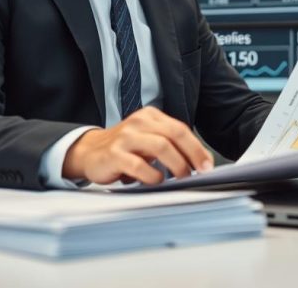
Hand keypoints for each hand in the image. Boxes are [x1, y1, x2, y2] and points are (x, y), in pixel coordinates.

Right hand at [62, 107, 213, 184]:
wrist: (89, 152)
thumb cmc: (125, 149)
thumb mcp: (148, 140)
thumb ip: (171, 146)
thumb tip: (201, 163)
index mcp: (150, 116)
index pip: (180, 129)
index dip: (197, 148)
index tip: (208, 165)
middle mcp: (138, 123)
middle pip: (174, 134)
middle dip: (192, 155)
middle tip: (200, 172)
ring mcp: (125, 137)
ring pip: (160, 147)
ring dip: (176, 165)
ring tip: (181, 178)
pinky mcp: (114, 154)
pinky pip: (139, 165)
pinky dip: (152, 176)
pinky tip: (156, 181)